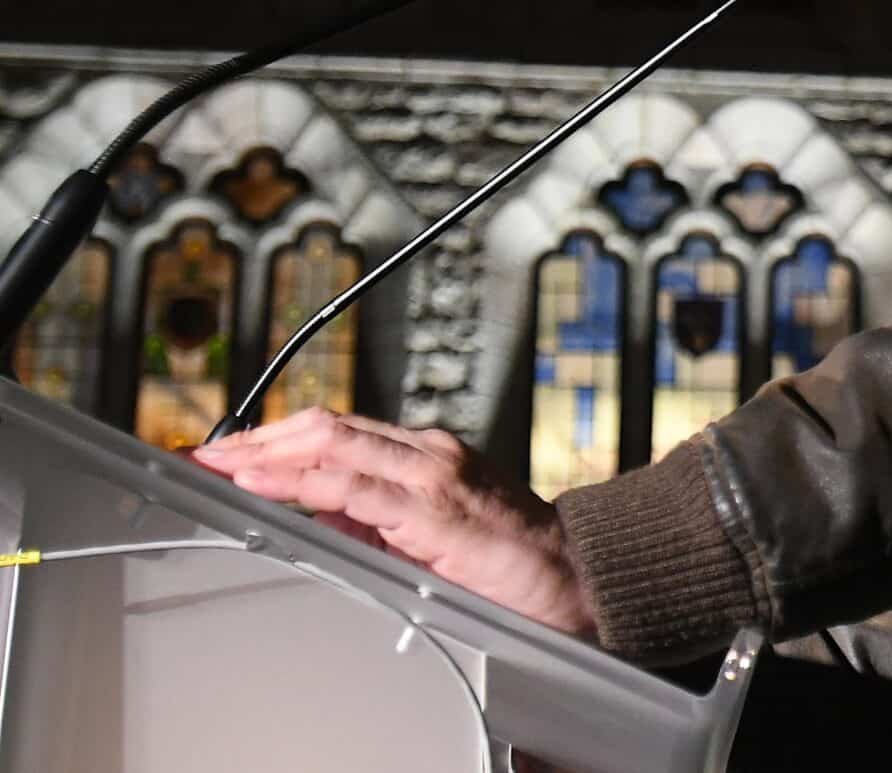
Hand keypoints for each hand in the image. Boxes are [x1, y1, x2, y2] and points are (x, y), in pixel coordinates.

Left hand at [192, 408, 595, 638]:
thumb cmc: (510, 558)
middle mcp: (428, 452)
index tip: (234, 448)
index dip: (280, 435)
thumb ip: (375, 516)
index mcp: (428, 453)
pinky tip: (267, 484)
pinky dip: (301, 482)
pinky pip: (353, 489)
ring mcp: (431, 475)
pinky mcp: (431, 509)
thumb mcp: (429, 530)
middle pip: (327, 426)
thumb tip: (316, 510)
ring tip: (221, 463)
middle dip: (261, 437)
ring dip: (268, 453)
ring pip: (334, 445)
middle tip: (209, 451)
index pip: (339, 431)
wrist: (571, 575)